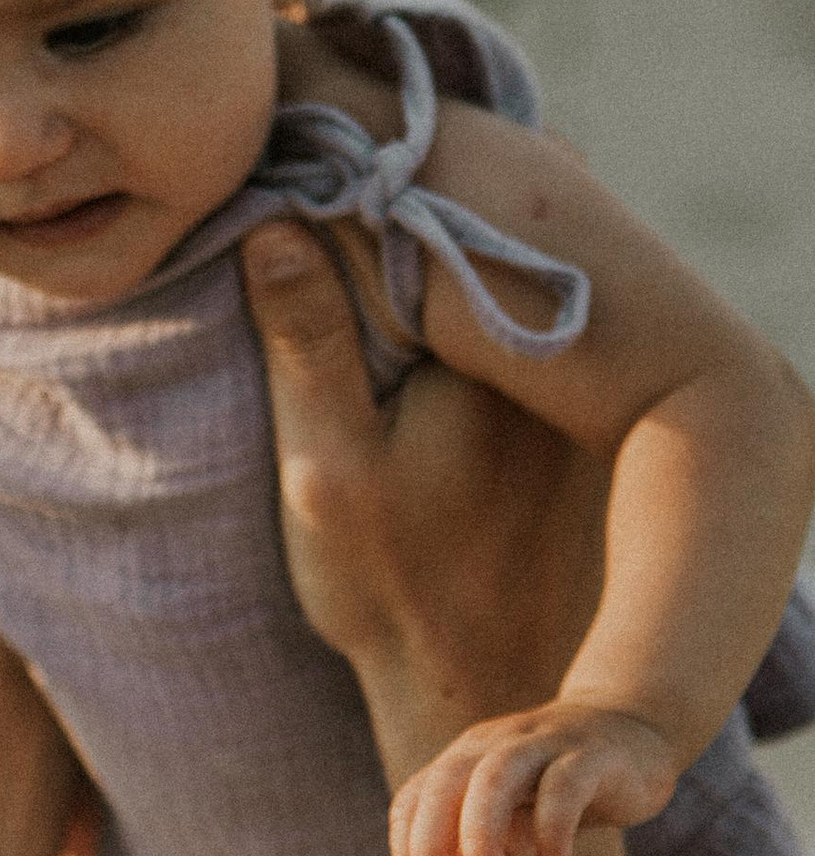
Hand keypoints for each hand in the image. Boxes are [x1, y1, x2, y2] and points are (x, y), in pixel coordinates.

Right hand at [240, 221, 606, 785]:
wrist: (480, 683)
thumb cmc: (393, 590)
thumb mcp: (327, 469)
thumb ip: (309, 346)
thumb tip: (277, 221)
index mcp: (495, 343)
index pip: (442, 201)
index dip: (372, 173)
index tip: (304, 172)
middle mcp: (558, 341)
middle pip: (494, 206)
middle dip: (418, 190)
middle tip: (330, 187)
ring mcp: (578, 370)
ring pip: (515, 248)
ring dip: (446, 233)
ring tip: (360, 234)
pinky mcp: (576, 398)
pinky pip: (530, 298)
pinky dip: (475, 282)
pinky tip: (415, 304)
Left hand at [390, 696, 679, 855]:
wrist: (636, 730)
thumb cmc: (557, 788)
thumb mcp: (511, 822)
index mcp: (465, 758)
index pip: (413, 799)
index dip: (407, 850)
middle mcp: (496, 745)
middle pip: (445, 784)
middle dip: (432, 847)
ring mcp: (544, 744)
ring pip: (495, 779)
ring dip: (481, 837)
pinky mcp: (592, 755)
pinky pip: (564, 788)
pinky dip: (552, 831)